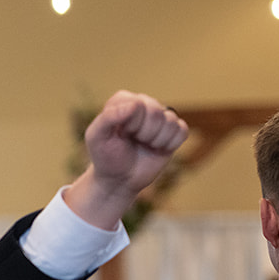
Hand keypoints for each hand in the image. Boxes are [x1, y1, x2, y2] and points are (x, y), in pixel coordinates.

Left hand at [64, 91, 188, 229]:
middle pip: (156, 112)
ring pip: (170, 122)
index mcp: (123, 100)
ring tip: (143, 145)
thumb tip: (135, 103)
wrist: (119, 179)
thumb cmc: (105, 156)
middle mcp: (143, 103)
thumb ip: (109, 117)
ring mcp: (160, 116)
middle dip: (144, 134)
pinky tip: (157, 148)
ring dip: (156, 141)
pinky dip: (170, 145)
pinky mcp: (173, 130)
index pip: (138, 104)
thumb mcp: (97, 138)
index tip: (121, 133)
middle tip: (133, 141)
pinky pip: (182, 131)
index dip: (131, 124)